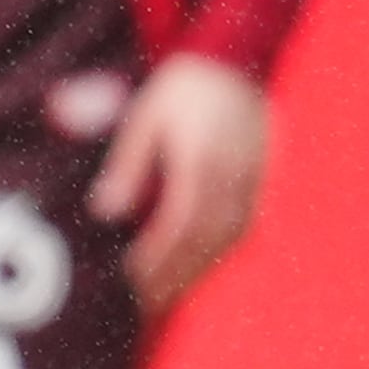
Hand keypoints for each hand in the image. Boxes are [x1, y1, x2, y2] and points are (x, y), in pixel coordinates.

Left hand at [86, 55, 268, 313]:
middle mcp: (233, 174)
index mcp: (202, 158)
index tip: (131, 279)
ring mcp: (253, 181)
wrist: (236, 63)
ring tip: (164, 299)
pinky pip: (242, 230)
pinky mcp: (261, 185)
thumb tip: (107, 211)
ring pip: (227, 241)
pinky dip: (217, 256)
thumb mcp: (145, 117)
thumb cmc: (180, 90)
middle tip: (143, 305)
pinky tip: (194, 272)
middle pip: (204, 239)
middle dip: (174, 275)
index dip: (157, 255)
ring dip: (197, 272)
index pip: (179, 221)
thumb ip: (128, 164)